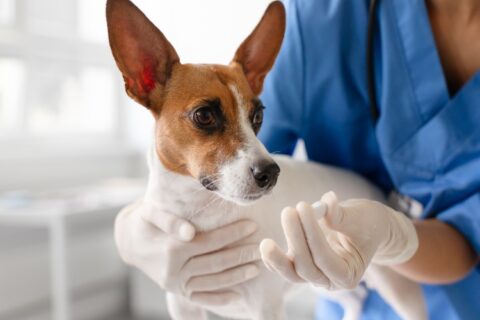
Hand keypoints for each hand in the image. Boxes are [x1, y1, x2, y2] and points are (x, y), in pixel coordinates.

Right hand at [115, 200, 260, 304]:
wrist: (129, 242)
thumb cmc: (144, 221)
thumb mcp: (150, 212)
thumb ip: (168, 220)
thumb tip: (189, 232)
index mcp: (171, 249)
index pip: (210, 241)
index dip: (232, 234)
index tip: (252, 225)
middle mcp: (174, 270)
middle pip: (215, 262)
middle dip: (242, 254)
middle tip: (263, 247)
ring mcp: (176, 284)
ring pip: (212, 281)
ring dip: (236, 276)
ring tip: (257, 268)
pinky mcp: (177, 292)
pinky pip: (200, 298)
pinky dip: (219, 299)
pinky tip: (237, 296)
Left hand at [259, 192, 417, 289]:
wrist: (366, 227)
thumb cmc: (366, 222)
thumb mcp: (360, 217)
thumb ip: (341, 215)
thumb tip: (326, 202)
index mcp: (348, 275)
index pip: (325, 258)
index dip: (312, 233)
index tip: (303, 207)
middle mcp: (330, 280)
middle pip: (306, 268)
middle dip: (295, 239)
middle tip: (288, 211)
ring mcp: (315, 275)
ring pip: (292, 273)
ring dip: (278, 258)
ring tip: (265, 243)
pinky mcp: (302, 265)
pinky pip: (286, 267)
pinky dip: (274, 260)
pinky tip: (265, 248)